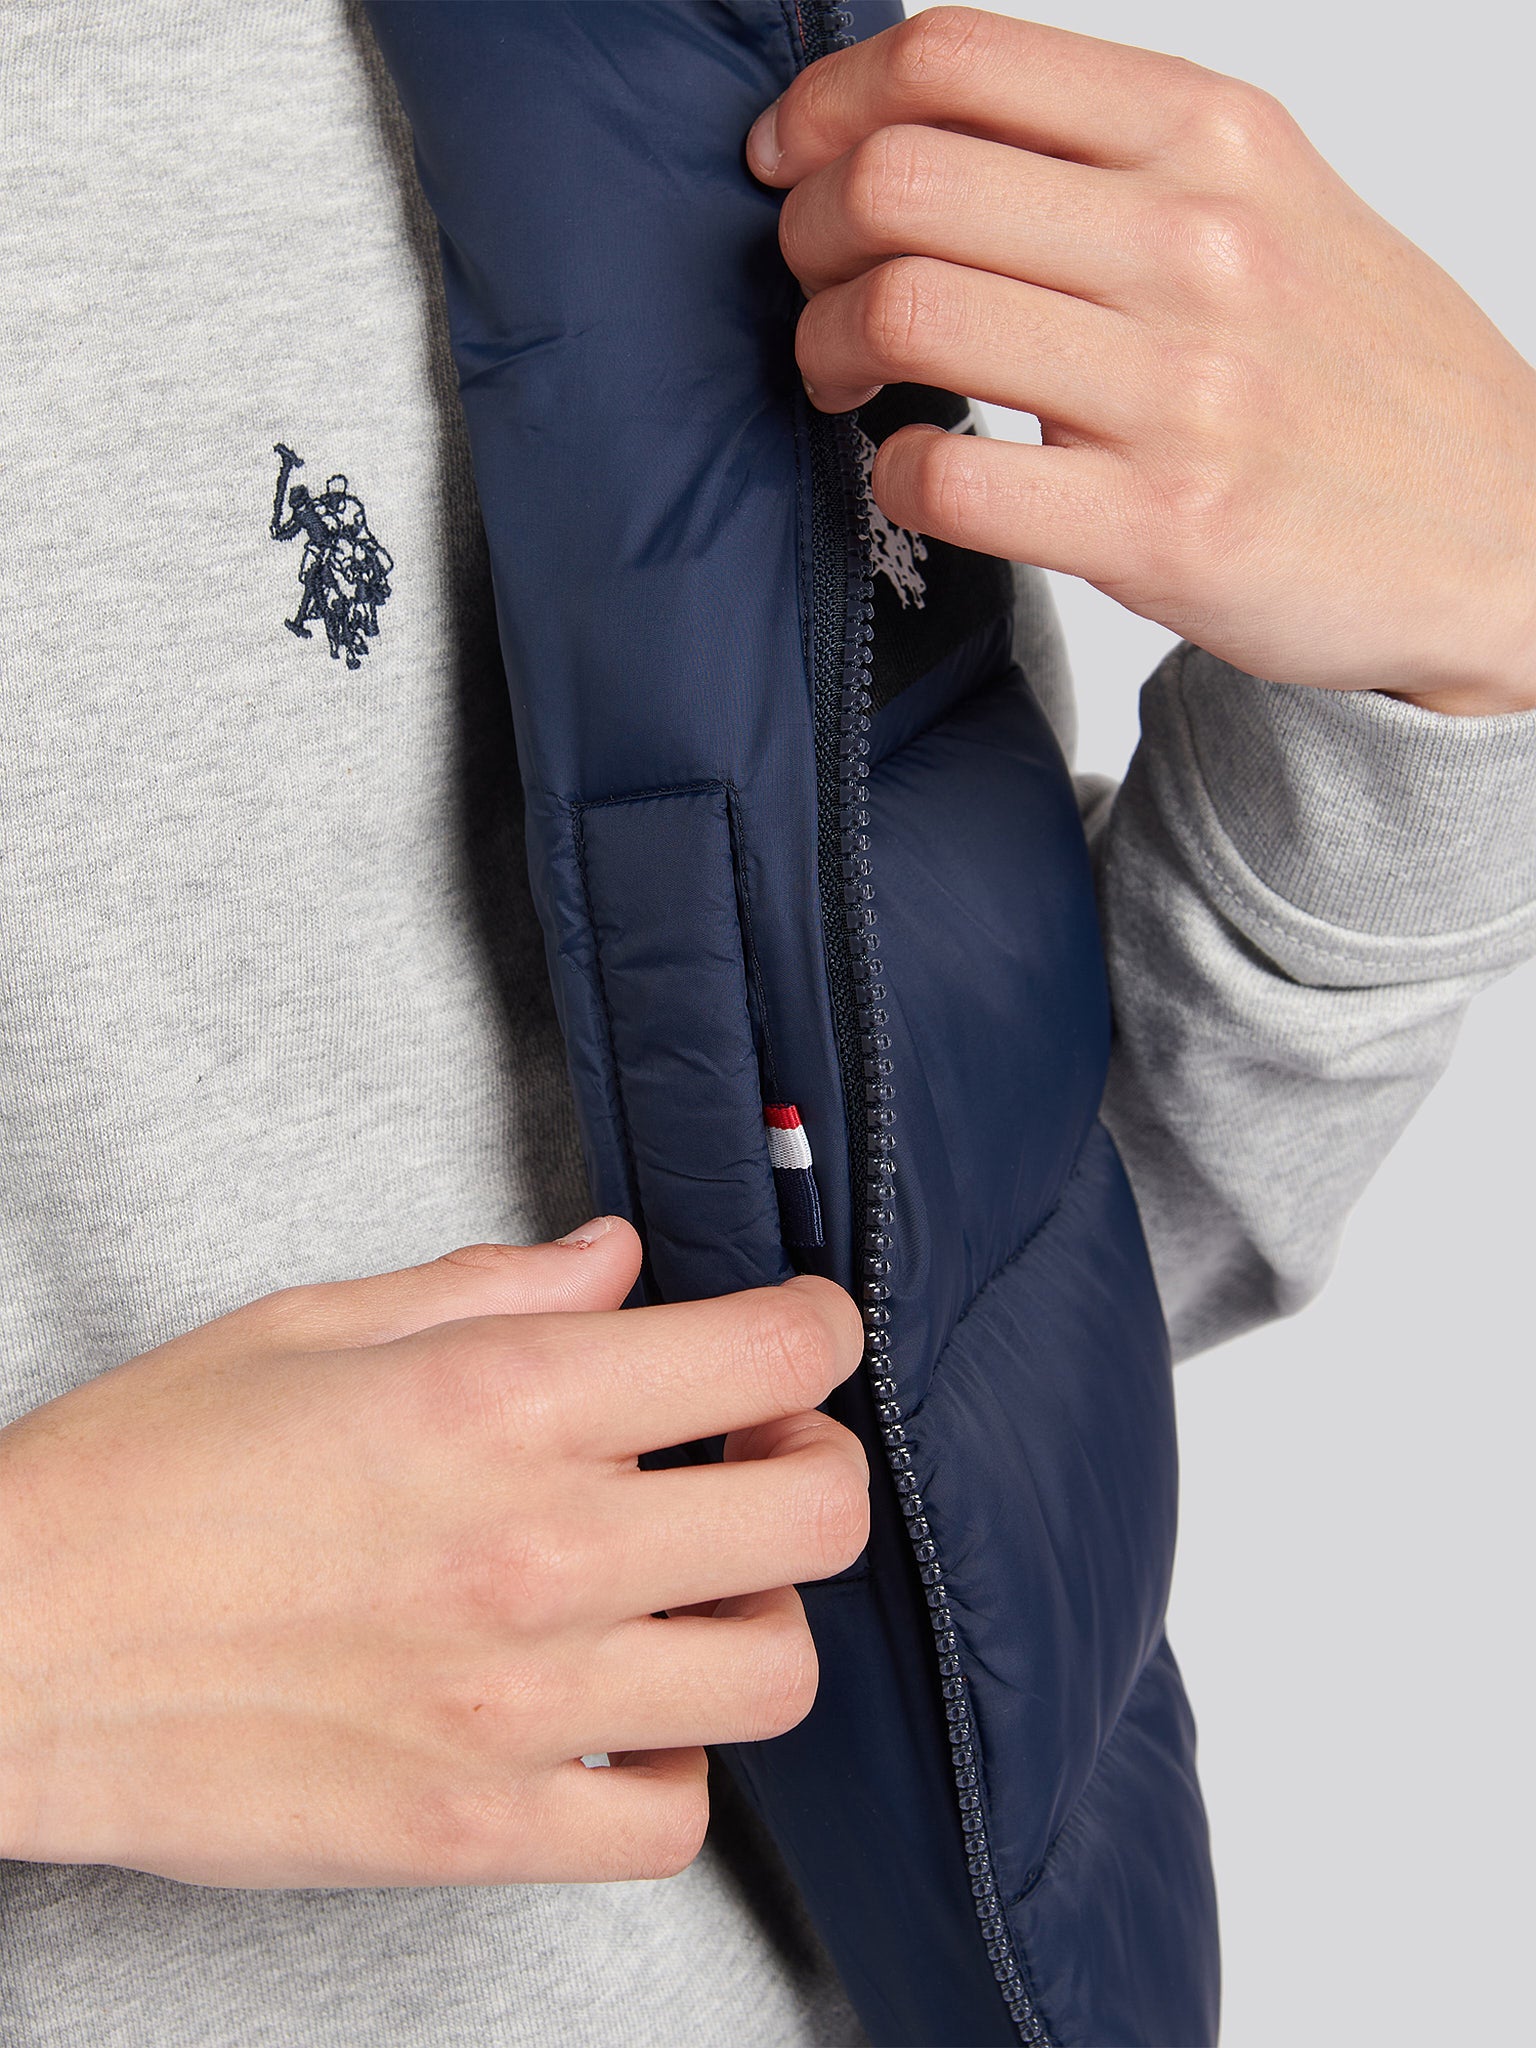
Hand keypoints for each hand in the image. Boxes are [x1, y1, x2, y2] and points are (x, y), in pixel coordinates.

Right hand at [0, 1222, 866, 1886]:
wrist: (5, 1651)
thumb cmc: (139, 1478)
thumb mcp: (314, 1325)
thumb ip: (495, 1288)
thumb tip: (616, 1263)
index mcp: (504, 1400)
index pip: (771, 1351)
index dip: (817, 1329)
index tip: (796, 1336)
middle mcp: (539, 1549)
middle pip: (818, 1516)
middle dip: (814, 1465)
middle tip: (757, 1454)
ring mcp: (520, 1706)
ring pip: (775, 1674)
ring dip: (759, 1616)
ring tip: (691, 1588)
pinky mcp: (479, 1831)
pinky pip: (673, 1822)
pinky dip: (674, 1764)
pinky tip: (618, 1711)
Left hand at [749, 7, 1535, 713]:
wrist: (1496, 534)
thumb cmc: (1355, 373)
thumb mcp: (1268, 203)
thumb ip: (1114, 156)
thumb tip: (925, 132)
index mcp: (1211, 134)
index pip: (954, 59)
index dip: (826, 108)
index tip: (789, 164)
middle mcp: (1196, 241)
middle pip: (899, 181)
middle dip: (807, 237)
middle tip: (815, 289)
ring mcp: (1182, 388)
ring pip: (905, 311)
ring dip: (828, 349)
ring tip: (849, 382)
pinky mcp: (1163, 527)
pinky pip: (947, 479)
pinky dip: (891, 476)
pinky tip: (915, 473)